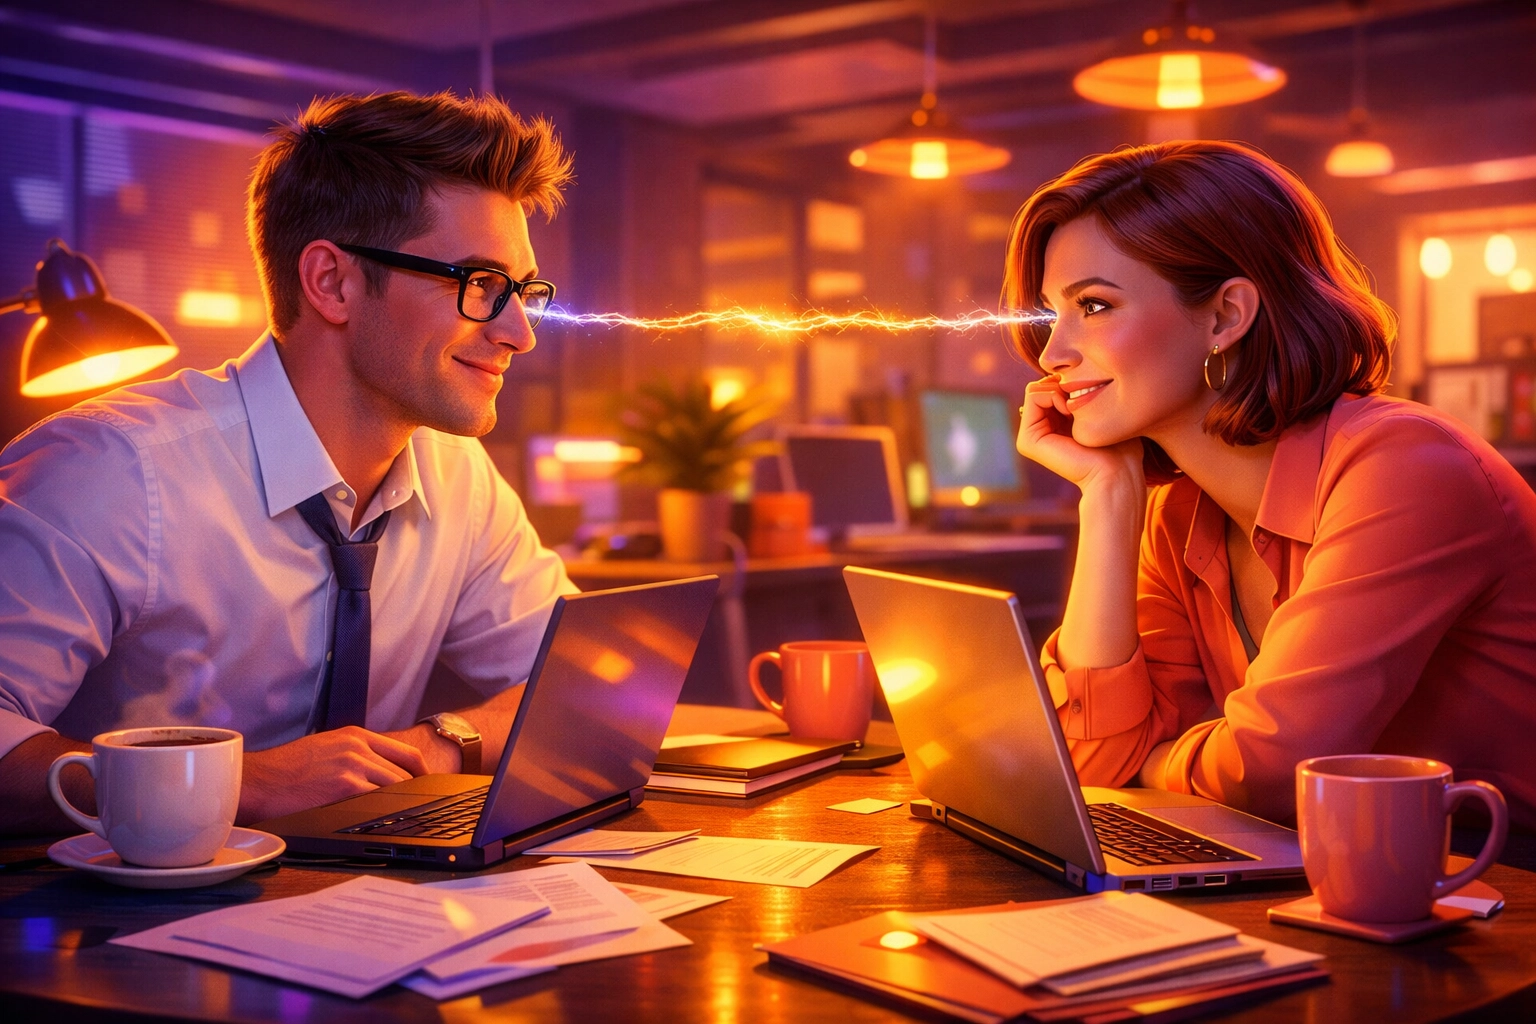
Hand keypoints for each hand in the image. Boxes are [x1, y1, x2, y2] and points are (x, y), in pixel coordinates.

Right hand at [238, 726, 428, 823]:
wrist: (259, 780)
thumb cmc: (287, 769)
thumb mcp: (326, 747)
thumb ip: (355, 753)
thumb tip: (381, 772)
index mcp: (355, 735)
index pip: (405, 753)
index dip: (422, 773)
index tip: (427, 788)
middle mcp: (357, 747)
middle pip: (404, 773)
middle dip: (413, 793)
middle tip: (418, 809)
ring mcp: (352, 766)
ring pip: (394, 788)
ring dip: (400, 805)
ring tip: (404, 819)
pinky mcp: (344, 787)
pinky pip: (377, 802)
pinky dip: (385, 813)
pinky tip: (386, 822)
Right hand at [1017, 375, 1145, 492]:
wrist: (1116, 472)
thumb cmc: (1119, 444)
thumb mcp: (1099, 411)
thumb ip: (1081, 394)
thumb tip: (1061, 376)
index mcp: (1054, 427)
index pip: (1050, 385)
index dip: (1069, 381)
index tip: (1089, 394)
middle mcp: (1040, 432)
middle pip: (1040, 385)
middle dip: (1061, 384)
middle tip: (1081, 400)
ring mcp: (1031, 438)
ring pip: (1035, 388)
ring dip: (1059, 389)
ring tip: (1077, 408)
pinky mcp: (1028, 441)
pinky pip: (1033, 396)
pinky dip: (1053, 394)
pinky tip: (1070, 411)